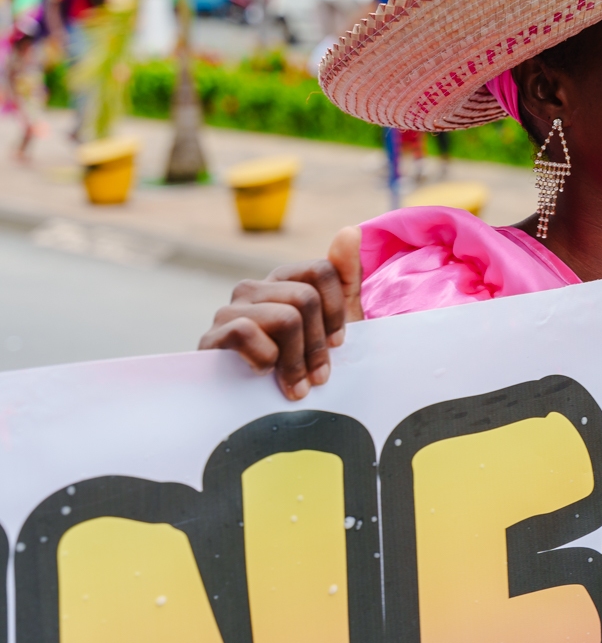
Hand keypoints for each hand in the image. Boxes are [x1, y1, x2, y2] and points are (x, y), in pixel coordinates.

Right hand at [198, 227, 362, 399]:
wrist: (261, 413)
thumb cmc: (302, 364)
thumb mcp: (336, 323)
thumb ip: (345, 277)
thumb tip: (349, 230)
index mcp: (284, 280)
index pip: (322, 269)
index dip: (337, 310)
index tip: (339, 343)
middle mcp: (254, 288)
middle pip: (305, 298)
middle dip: (318, 344)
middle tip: (319, 377)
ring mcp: (229, 310)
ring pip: (284, 318)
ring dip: (297, 360)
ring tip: (298, 386)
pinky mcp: (211, 337)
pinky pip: (247, 332)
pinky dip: (264, 359)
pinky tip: (262, 374)